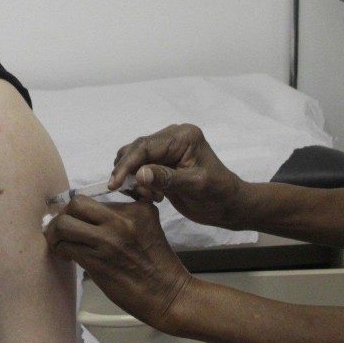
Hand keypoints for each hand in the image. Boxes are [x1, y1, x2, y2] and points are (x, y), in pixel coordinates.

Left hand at [44, 197, 192, 332]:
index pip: (95, 198)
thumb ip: (126, 214)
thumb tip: (94, 214)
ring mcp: (108, 240)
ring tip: (58, 242)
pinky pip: (66, 247)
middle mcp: (121, 220)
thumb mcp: (150, 226)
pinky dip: (60, 250)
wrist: (168, 294)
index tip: (74, 218)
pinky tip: (66, 256)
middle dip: (62, 215)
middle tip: (61, 228)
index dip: (78, 209)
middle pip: (76, 204)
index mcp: (135, 209)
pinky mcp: (98, 261)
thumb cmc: (158, 264)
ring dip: (55, 234)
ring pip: (65, 225)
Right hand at [110, 123, 246, 228]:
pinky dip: (138, 183)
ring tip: (148, 197)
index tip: (115, 184)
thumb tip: (139, 174)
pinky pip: (140, 168)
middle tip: (138, 195)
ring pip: (134, 158)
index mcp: (183, 137)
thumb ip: (167, 178)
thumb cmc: (218, 194)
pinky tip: (151, 196)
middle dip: (129, 172)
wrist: (228, 205)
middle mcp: (172, 137)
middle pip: (136, 149)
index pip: (146, 146)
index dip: (127, 164)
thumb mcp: (194, 186)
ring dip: (132, 179)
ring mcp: (166, 149)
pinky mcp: (162, 162)